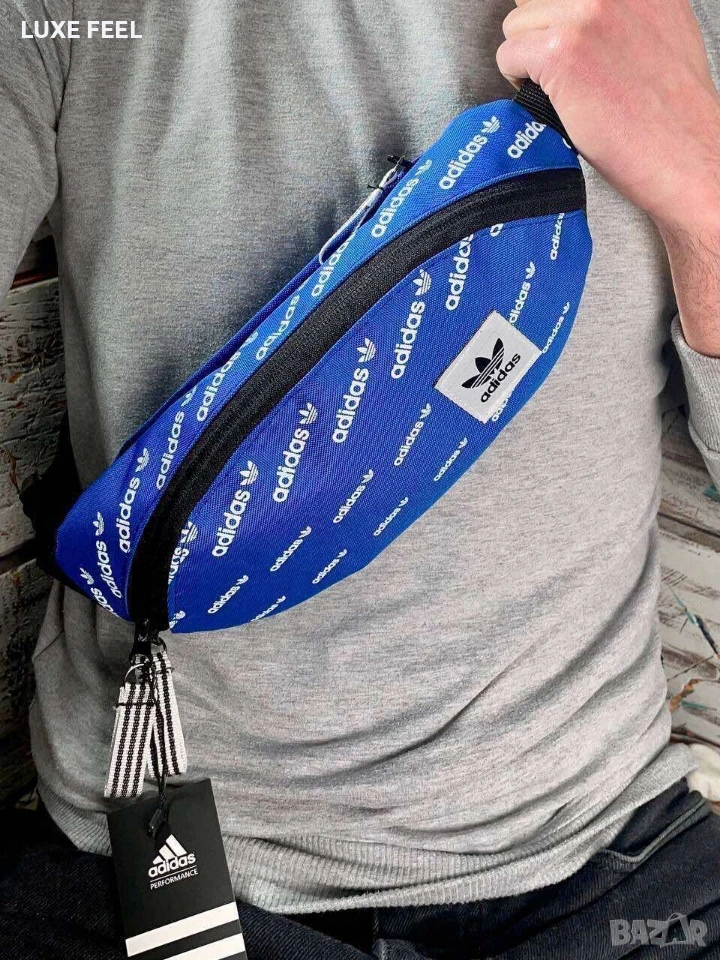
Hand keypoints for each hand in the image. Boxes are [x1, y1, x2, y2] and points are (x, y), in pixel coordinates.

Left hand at [497, 0, 719, 236]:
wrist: (682, 153)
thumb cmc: (670, 111)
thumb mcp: (662, 30)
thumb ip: (623, 11)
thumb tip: (585, 11)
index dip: (559, 17)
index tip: (569, 44)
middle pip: (537, 0)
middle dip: (540, 35)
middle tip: (563, 72)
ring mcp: (586, 16)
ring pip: (516, 25)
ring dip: (527, 59)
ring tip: (559, 88)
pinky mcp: (561, 52)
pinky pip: (508, 55)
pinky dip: (517, 80)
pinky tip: (549, 98)